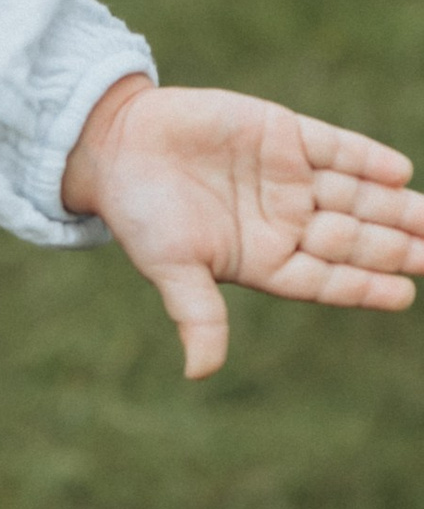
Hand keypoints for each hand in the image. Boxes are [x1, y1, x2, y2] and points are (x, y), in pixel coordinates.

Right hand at [62, 76, 423, 377]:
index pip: (327, 279)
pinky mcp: (283, 134)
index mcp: (262, 259)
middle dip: (398, 246)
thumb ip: (197, 315)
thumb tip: (200, 375)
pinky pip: (336, 148)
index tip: (405, 294)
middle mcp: (284, 220)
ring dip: (397, 206)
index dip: (366, 286)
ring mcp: (288, 177)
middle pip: (353, 237)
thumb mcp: (169, 267)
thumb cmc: (138, 214)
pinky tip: (399, 172)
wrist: (114, 144)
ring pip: (355, 195)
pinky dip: (367, 159)